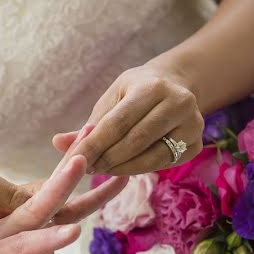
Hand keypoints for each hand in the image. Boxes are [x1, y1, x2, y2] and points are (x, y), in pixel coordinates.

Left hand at [0, 155, 91, 253]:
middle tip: (78, 161)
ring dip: (72, 178)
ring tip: (98, 149)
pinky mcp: (39, 230)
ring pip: (48, 201)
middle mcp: (1, 239)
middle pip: (28, 210)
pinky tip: (116, 178)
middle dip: (54, 188)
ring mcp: (21, 231)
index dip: (43, 241)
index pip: (14, 248)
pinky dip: (88, 195)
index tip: (73, 232)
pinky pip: (65, 210)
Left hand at [53, 65, 203, 175]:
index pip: (116, 123)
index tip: (71, 160)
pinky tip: (121, 169)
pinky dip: (138, 169)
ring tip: (99, 170)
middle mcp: (178, 103)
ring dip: (120, 168)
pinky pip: (162, 164)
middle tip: (83, 169)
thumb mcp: (111, 98)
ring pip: (150, 157)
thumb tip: (57, 143)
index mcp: (152, 87)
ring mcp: (193, 124)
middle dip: (105, 159)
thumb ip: (88, 124)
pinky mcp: (197, 144)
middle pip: (134, 142)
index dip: (93, 144)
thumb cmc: (135, 91)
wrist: (176, 84)